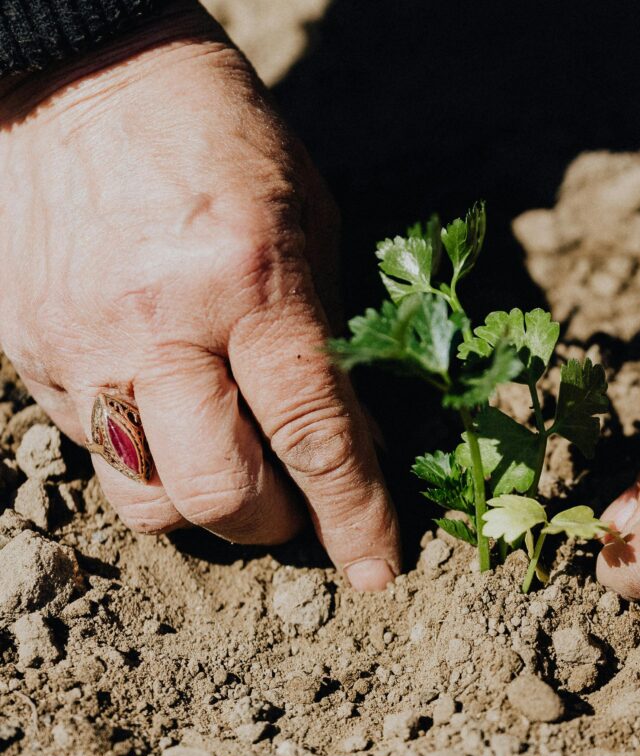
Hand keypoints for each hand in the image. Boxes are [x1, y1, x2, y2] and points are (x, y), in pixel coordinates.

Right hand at [0, 2, 397, 589]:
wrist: (81, 76)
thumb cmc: (221, 140)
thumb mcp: (308, 225)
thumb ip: (329, 344)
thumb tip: (353, 444)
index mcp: (248, 281)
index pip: (312, 433)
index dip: (354, 516)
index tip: (379, 570)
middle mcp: (159, 326)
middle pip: (220, 492)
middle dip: (274, 525)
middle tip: (296, 505)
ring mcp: (83, 345)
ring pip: (148, 499)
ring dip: (206, 509)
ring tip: (234, 467)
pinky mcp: (32, 355)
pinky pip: (97, 455)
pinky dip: (152, 463)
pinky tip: (174, 422)